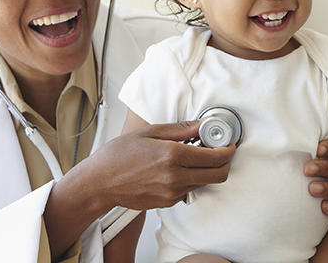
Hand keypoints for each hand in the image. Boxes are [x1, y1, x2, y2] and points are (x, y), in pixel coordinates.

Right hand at [84, 120, 233, 209]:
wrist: (99, 182)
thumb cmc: (118, 155)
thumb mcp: (150, 132)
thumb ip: (182, 129)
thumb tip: (204, 124)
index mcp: (172, 156)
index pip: (216, 157)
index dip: (228, 148)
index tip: (228, 142)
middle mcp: (175, 177)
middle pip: (219, 175)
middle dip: (225, 162)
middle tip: (219, 150)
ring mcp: (172, 193)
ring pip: (205, 183)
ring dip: (206, 170)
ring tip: (191, 156)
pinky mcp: (167, 202)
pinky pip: (188, 190)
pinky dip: (190, 178)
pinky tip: (175, 168)